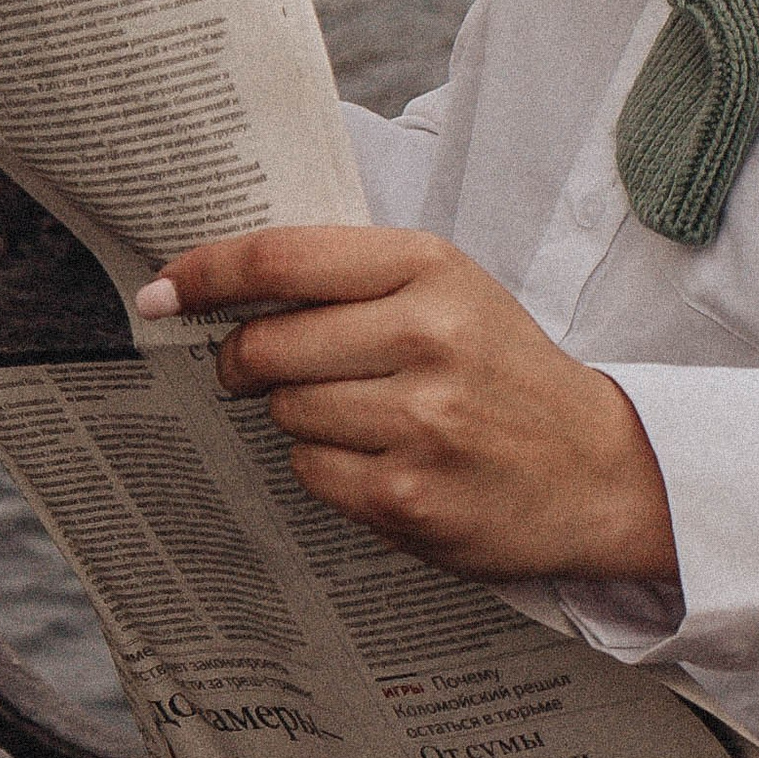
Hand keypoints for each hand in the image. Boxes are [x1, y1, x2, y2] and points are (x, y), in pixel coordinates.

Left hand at [142, 226, 678, 588]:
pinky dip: (325, 466)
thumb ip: (352, 280)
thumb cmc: (505, 368)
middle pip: (267, 345)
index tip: (162, 290)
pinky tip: (376, 458)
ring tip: (358, 412)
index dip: (208, 272)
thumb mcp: (449, 291)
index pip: (284, 260)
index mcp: (430, 267)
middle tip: (248, 366)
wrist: (596, 465)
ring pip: (285, 411)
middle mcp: (424, 336)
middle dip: (240, 359)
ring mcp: (417, 421)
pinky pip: (311, 472)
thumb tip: (225, 287)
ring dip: (296, 414)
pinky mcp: (407, 497)